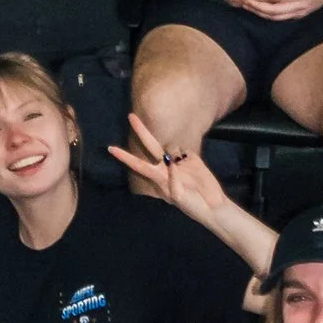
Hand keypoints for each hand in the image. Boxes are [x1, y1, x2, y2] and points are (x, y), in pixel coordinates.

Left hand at [109, 112, 231, 230]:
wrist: (212, 206)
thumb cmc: (191, 205)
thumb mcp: (179, 197)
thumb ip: (173, 182)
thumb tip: (171, 163)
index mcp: (158, 178)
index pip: (138, 165)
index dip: (124, 157)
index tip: (110, 148)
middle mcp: (165, 167)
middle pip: (151, 146)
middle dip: (141, 131)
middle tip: (130, 116)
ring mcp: (179, 161)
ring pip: (169, 147)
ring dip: (172, 155)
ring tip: (182, 175)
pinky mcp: (193, 158)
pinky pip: (185, 152)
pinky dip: (184, 159)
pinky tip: (190, 170)